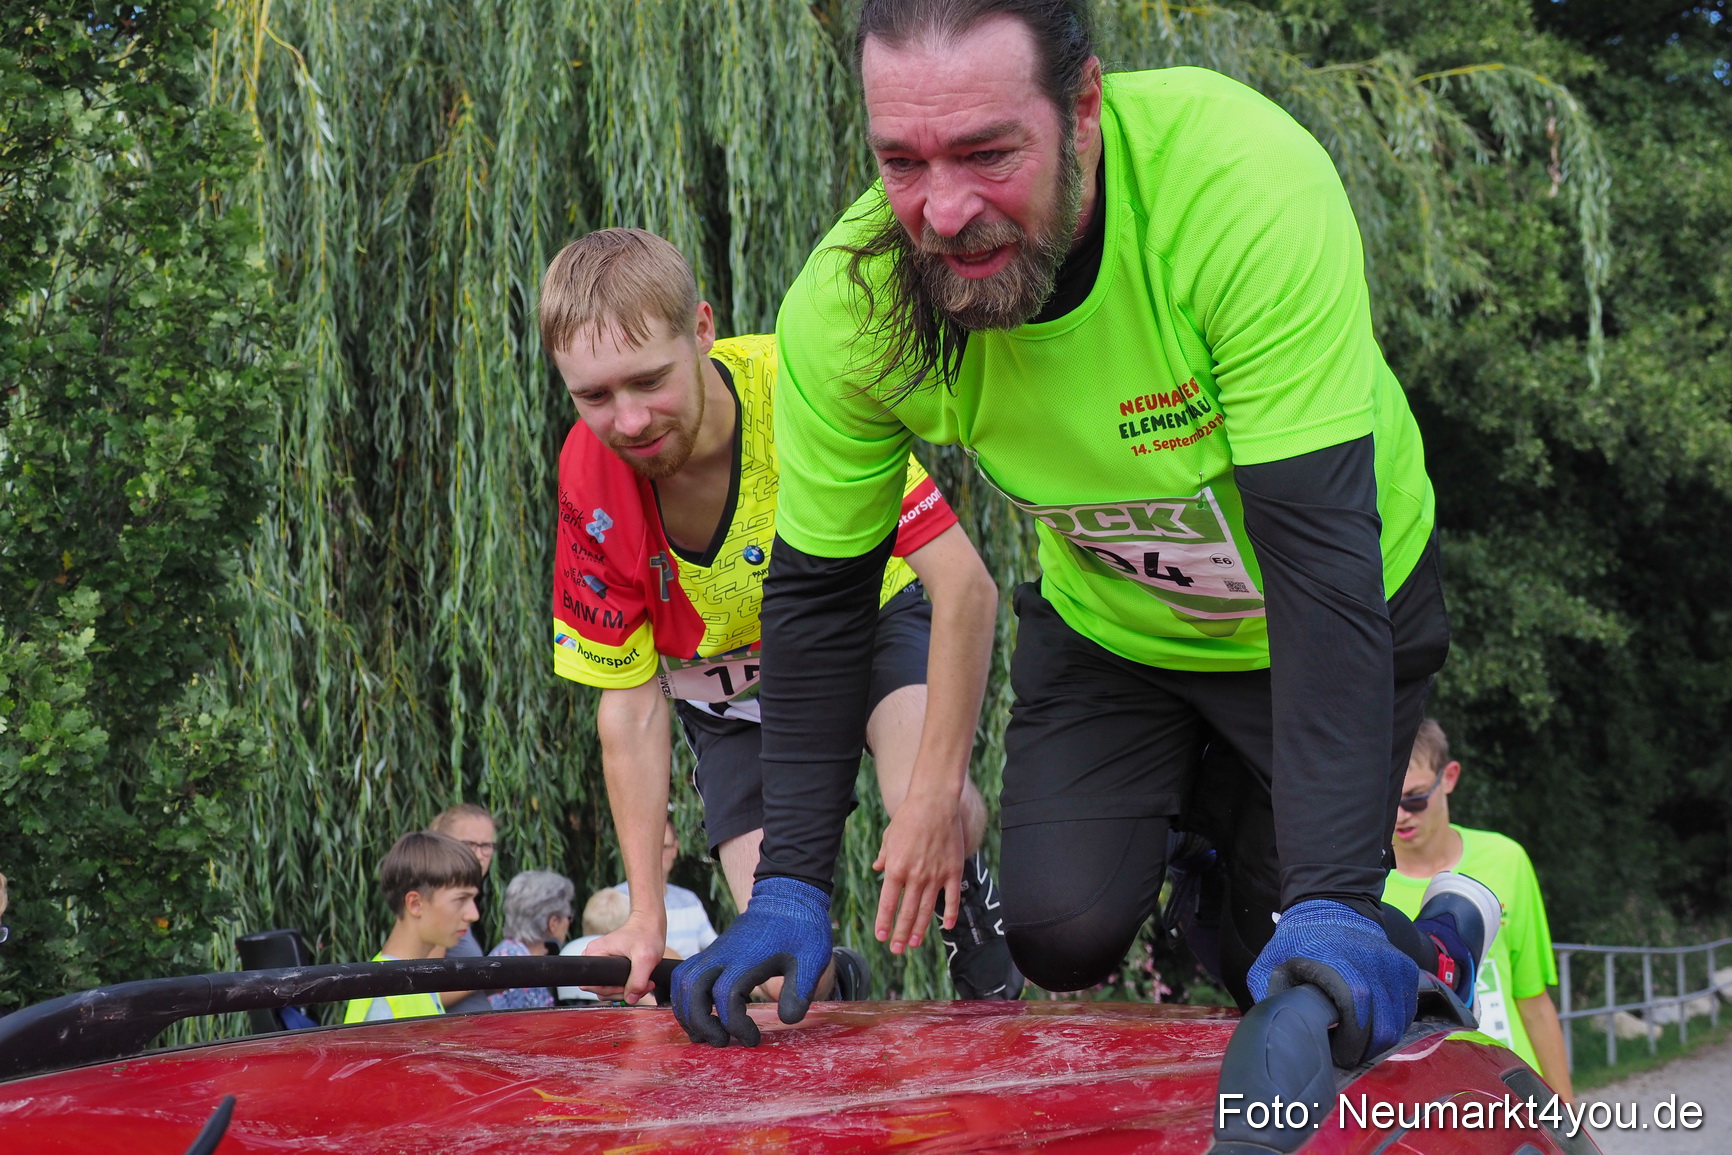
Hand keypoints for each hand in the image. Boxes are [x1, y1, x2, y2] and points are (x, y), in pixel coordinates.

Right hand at [581, 911, 666, 1003]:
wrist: (651, 923)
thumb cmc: (646, 933)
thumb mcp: (645, 958)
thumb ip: (638, 980)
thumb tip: (630, 998)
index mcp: (595, 954)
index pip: (592, 985)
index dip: (611, 991)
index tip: (630, 985)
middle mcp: (595, 958)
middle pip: (601, 990)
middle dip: (624, 991)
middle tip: (643, 985)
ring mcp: (602, 962)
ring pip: (609, 989)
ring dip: (628, 990)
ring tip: (645, 981)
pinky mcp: (610, 965)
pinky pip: (614, 984)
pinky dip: (628, 985)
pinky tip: (641, 980)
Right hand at [671, 877, 831, 1046]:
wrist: (787, 896)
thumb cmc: (802, 929)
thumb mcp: (811, 958)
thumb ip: (800, 989)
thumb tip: (787, 1019)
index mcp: (748, 959)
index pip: (727, 997)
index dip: (736, 1024)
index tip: (753, 1038)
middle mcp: (724, 955)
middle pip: (693, 990)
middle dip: (701, 1022)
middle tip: (722, 1041)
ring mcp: (714, 952)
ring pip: (683, 983)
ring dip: (687, 1012)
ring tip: (706, 1033)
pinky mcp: (712, 952)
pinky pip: (685, 975)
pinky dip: (684, 997)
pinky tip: (702, 1014)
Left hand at [872, 794, 963, 953]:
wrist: (934, 803)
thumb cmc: (908, 818)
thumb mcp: (889, 837)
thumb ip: (884, 857)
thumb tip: (877, 869)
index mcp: (896, 869)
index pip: (887, 903)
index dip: (884, 922)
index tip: (881, 937)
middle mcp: (915, 876)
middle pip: (907, 912)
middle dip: (901, 934)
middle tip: (897, 949)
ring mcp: (936, 875)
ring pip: (927, 910)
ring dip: (920, 929)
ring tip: (914, 944)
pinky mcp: (953, 871)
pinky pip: (952, 898)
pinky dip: (950, 914)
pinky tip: (947, 927)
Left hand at [1248, 899, 1417, 1066]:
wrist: (1330, 907)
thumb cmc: (1297, 941)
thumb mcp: (1271, 965)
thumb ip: (1272, 998)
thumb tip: (1278, 1034)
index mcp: (1339, 971)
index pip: (1358, 1023)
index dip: (1350, 1046)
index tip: (1336, 1054)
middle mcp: (1374, 970)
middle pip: (1384, 1031)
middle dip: (1365, 1050)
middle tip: (1347, 1052)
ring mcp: (1394, 968)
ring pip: (1399, 1024)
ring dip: (1379, 1039)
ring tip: (1357, 1038)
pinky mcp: (1407, 969)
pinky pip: (1407, 1010)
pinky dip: (1392, 1023)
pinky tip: (1371, 1022)